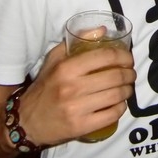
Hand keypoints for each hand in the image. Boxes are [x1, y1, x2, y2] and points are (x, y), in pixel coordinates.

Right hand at [18, 42, 135, 146]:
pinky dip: (121, 108)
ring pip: (116, 96)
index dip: (123, 56)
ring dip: (128, 90)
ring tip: (128, 87)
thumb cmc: (44, 87)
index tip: (128, 58)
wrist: (26, 121)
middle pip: (115, 76)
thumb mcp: (54, 60)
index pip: (105, 56)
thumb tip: (102, 30)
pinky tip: (119, 104)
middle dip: (129, 73)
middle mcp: (72, 87)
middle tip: (131, 73)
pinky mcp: (81, 127)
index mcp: (66, 68)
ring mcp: (77, 109)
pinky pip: (111, 115)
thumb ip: (76, 42)